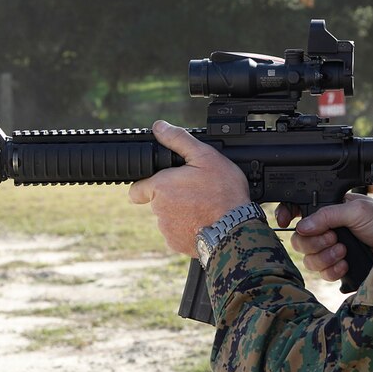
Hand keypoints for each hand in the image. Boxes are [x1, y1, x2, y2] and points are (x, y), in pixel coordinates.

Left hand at [128, 120, 250, 255]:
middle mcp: (158, 210)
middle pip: (157, 202)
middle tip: (196, 192)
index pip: (136, 189)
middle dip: (172, 197)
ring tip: (203, 207)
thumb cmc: (223, 192)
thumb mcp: (205, 157)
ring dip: (181, 213)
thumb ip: (179, 140)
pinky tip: (204, 222)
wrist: (235, 229)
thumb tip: (159, 127)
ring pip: (168, 219)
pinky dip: (188, 229)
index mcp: (161, 187)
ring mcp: (167, 230)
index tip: (162, 184)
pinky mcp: (177, 245)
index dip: (146, 185)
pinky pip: (178, 234)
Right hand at [278, 193, 372, 281]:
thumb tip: (302, 226)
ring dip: (325, 256)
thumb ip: (328, 215)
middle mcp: (328, 230)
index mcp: (329, 210)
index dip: (287, 214)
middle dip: (314, 241)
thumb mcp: (357, 211)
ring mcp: (333, 250)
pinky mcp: (340, 269)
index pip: (299, 209)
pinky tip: (346, 264)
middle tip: (333, 238)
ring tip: (343, 251)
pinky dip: (332, 270)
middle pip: (299, 239)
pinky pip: (322, 273)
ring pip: (309, 258)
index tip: (284, 220)